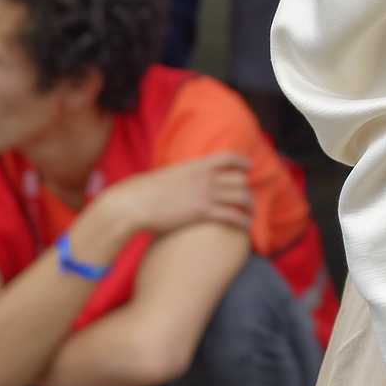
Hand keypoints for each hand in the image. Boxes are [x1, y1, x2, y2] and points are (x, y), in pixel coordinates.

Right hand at [87, 153, 254, 255]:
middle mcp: (205, 178)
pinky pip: (232, 215)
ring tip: (250, 214)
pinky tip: (245, 227)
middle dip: (245, 189)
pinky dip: (242, 220)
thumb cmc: (144, 192)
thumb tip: (181, 181)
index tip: (248, 167)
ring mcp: (205, 194)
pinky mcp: (203, 212)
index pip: (227, 158)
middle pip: (238, 180)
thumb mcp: (167, 177)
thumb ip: (181, 177)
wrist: (134, 203)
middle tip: (247, 198)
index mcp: (196, 166)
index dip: (241, 162)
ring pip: (240, 197)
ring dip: (249, 206)